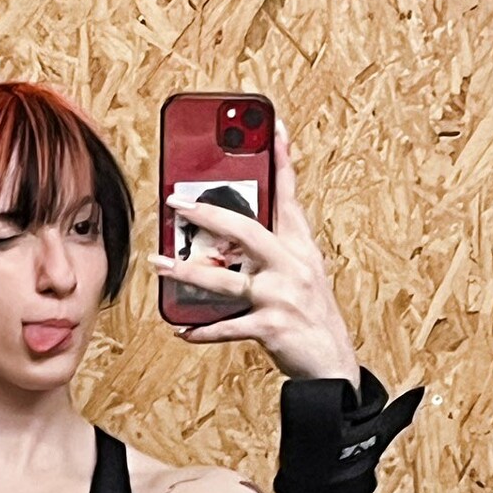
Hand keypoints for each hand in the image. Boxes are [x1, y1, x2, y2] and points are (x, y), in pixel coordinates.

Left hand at [148, 119, 360, 385]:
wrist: (332, 366)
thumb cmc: (310, 317)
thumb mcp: (301, 275)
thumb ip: (272, 250)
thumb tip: (227, 235)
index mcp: (300, 247)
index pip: (289, 196)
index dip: (282, 160)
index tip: (273, 126)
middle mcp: (292, 265)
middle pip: (246, 230)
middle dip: (208, 214)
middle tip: (176, 203)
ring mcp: (282, 296)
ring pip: (226, 279)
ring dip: (188, 272)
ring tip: (160, 264)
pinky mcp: (272, 328)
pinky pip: (228, 327)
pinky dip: (202, 331)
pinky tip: (182, 330)